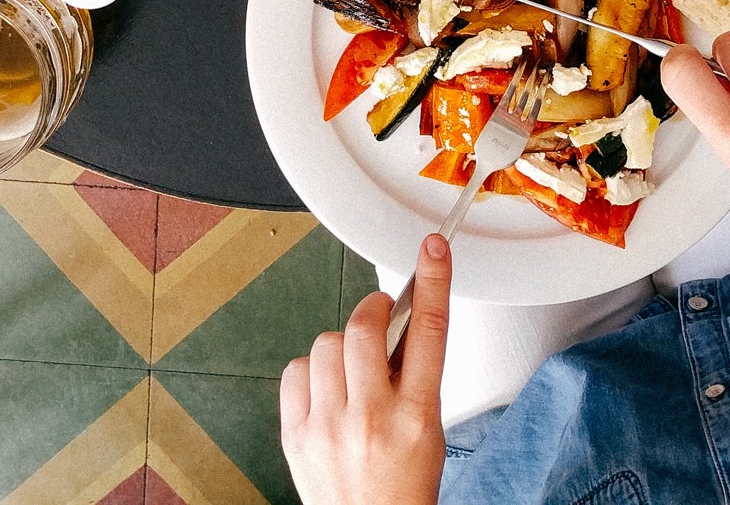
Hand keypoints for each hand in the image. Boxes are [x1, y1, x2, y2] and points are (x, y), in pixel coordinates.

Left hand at [280, 234, 449, 504]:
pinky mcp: (297, 434)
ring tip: (353, 372)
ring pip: (326, 343)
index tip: (432, 248)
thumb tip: (401, 321)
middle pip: (364, 326)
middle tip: (379, 317)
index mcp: (417, 417)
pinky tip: (327, 392)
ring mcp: (330, 426)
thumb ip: (416, 376)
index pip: (429, 332)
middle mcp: (372, 418)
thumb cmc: (402, 488)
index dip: (432, 281)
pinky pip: (297, 369)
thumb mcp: (429, 431)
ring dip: (342, 347)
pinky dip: (312, 372)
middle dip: (372, 312)